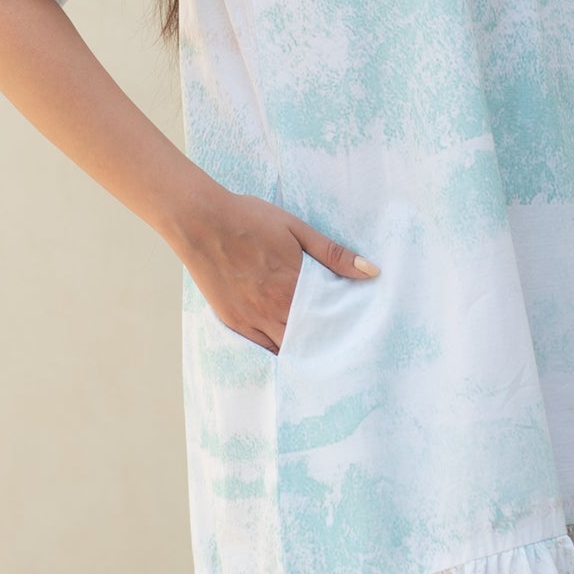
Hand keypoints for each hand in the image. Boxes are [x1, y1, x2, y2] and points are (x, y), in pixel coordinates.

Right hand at [172, 189, 377, 355]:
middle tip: (342, 349)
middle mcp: (274, 309)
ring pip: (285, 347)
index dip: (343, 329)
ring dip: (302, 350)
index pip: (328, 320)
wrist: (201, 221)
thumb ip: (333, 253)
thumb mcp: (297, 229)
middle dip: (325, 344)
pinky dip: (277, 351)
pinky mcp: (233, 321)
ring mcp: (251, 318)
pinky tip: (288, 351)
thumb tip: (371, 271)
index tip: (356, 334)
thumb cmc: (249, 219)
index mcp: (294, 287)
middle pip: (309, 340)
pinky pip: (261, 347)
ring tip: (319, 354)